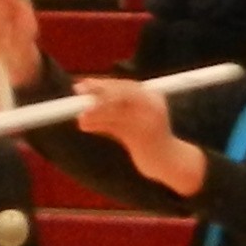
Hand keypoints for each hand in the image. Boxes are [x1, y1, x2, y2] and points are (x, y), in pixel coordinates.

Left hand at [73, 78, 206, 195]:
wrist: (167, 162)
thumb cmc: (146, 141)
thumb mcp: (131, 122)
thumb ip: (113, 112)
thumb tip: (85, 103)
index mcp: (153, 98)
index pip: (126, 86)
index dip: (103, 84)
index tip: (84, 83)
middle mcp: (153, 106)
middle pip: (123, 93)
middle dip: (98, 90)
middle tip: (78, 90)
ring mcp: (149, 121)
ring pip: (118, 110)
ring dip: (96, 111)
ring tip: (79, 114)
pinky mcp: (143, 137)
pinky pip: (116, 127)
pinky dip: (99, 124)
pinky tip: (84, 125)